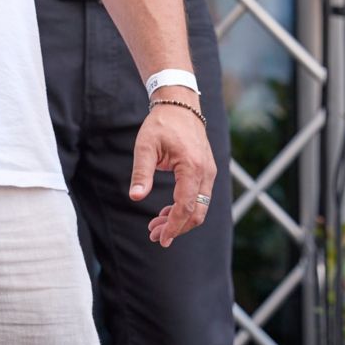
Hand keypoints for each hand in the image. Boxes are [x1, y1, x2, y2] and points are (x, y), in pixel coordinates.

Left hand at [131, 101, 216, 246]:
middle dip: (176, 227)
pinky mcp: (207, 171)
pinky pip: (200, 197)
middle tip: (154, 235)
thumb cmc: (161, 124)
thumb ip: (142, 172)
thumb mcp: (145, 146)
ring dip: (180, 220)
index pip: (186, 206)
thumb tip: (135, 197)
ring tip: (156, 225)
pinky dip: (186, 208)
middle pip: (197, 212)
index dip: (174, 226)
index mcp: (191, 167)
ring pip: (200, 207)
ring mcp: (209, 172)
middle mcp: (206, 172)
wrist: (180, 106)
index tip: (160, 238)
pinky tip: (167, 212)